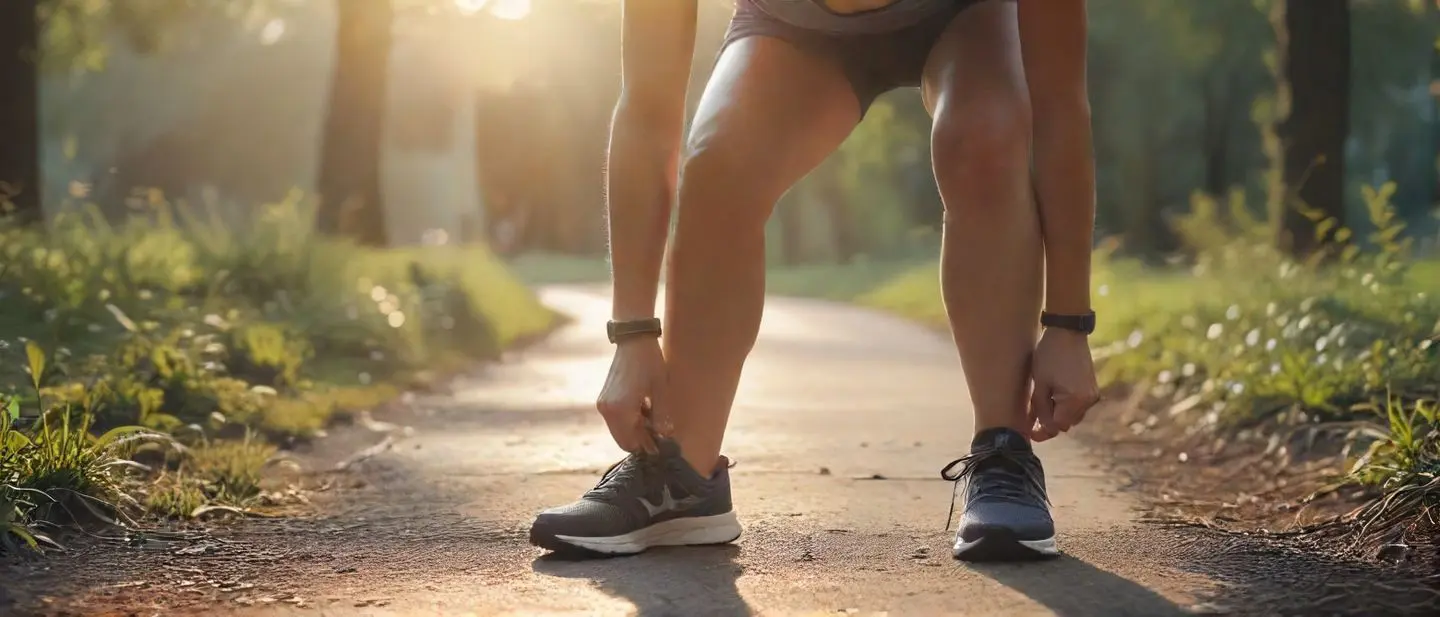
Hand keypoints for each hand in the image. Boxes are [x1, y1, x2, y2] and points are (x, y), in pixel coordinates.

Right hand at [596, 337, 667, 452]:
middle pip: (623, 440)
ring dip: (635, 429)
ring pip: (619, 430)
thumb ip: (662, 415)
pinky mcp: (604, 398)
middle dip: (640, 439)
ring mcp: (603, 404)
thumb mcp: (661, 389)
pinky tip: (643, 408)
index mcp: (620, 410)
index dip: (646, 447)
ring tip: (652, 415)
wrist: (633, 340)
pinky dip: (629, 420)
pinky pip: (616, 419)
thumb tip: (665, 436)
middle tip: (659, 432)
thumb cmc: (649, 362)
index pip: (631, 443)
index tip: (661, 445)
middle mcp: (607, 410)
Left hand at [1028, 328, 1099, 441]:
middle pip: (1065, 423)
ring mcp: (1092, 394)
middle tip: (1032, 415)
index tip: (1030, 432)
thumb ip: (1041, 409)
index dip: (1042, 431)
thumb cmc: (1050, 355)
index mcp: (1076, 400)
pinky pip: (1077, 405)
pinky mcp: (1091, 388)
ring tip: (1041, 401)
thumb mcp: (1040, 383)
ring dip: (1057, 413)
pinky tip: (1051, 395)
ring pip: (1071, 416)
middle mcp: (1088, 401)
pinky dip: (1064, 405)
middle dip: (1049, 422)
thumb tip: (1041, 429)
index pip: (1057, 426)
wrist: (1068, 331)